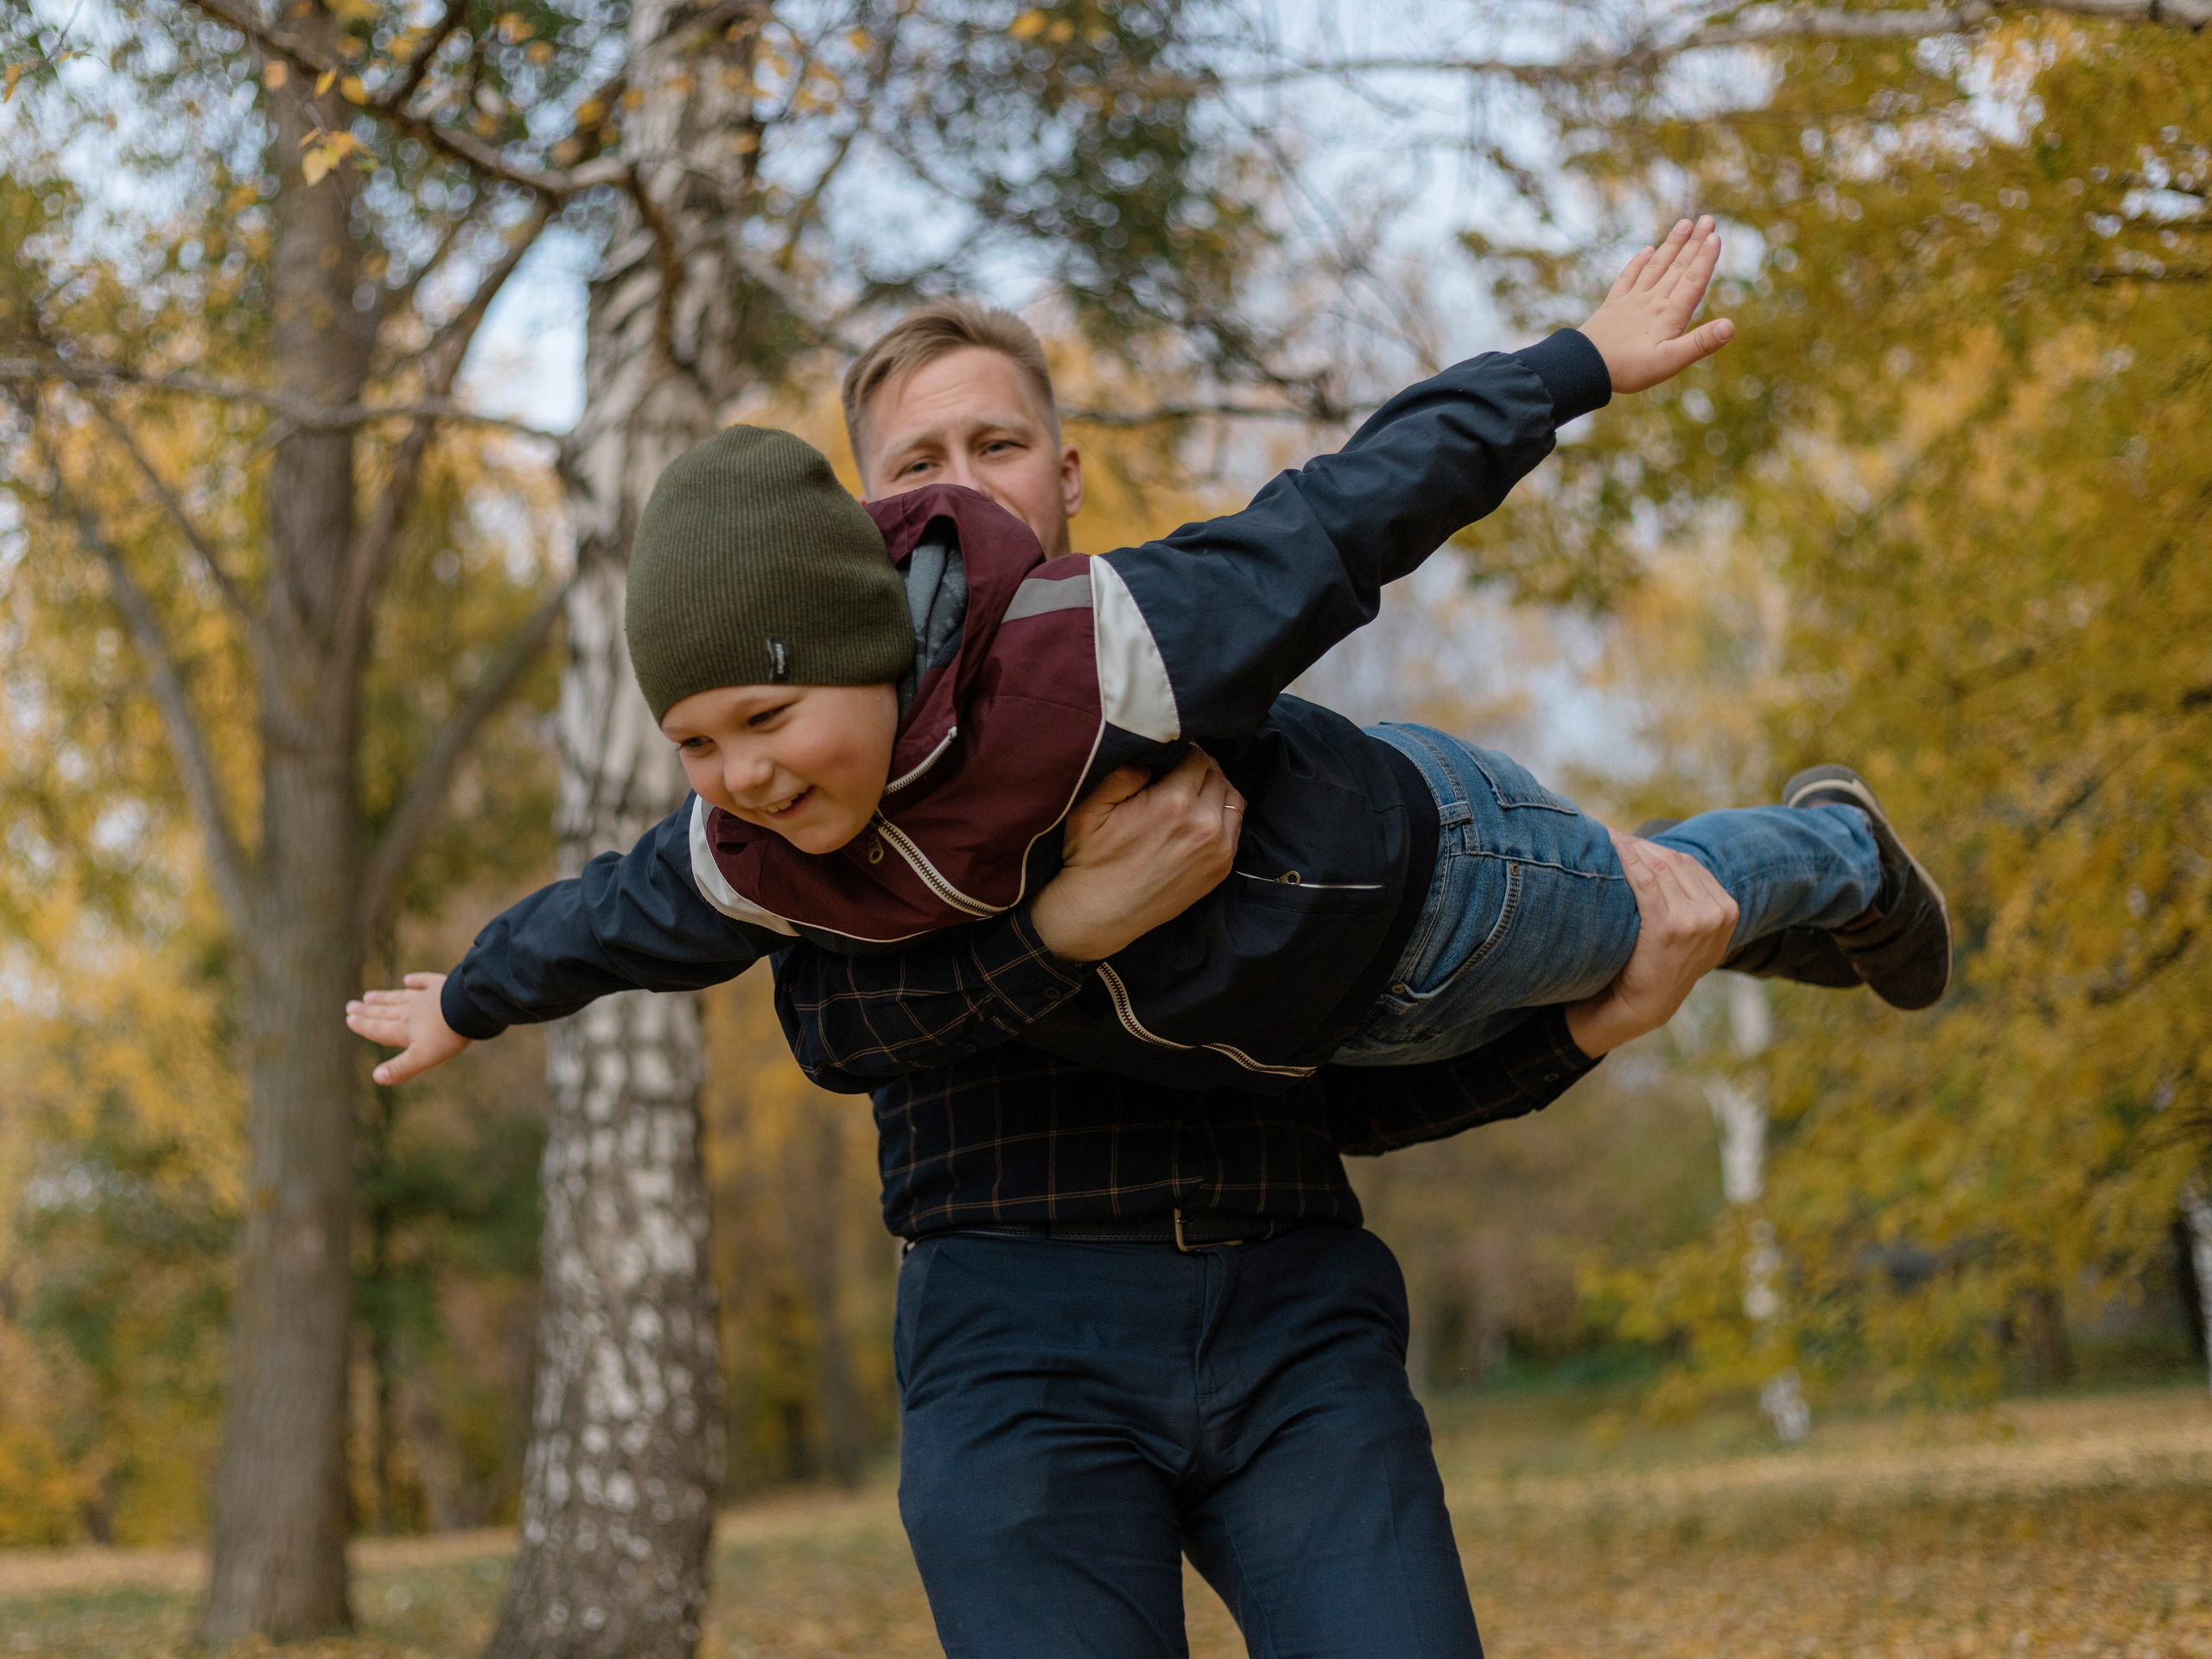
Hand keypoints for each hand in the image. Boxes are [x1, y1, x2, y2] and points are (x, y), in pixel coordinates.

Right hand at [345, 972, 471, 1084]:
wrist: (470, 1007)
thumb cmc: (447, 1035)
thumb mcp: (423, 1057)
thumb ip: (401, 1068)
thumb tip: (376, 1078)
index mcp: (405, 1029)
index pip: (379, 1029)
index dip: (364, 1025)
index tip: (349, 1019)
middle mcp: (411, 1012)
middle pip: (385, 1012)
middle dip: (368, 1011)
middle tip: (351, 1005)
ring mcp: (426, 997)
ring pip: (400, 998)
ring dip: (384, 998)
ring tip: (369, 996)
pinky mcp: (443, 986)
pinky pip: (425, 982)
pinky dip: (416, 980)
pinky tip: (408, 979)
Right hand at [1029, 748, 1244, 962]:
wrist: (1101, 914)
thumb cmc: (1091, 860)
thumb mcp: (1090, 809)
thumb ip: (1122, 773)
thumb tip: (1148, 756)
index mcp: (1174, 802)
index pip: (1197, 756)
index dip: (1183, 751)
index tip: (1171, 756)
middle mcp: (1204, 823)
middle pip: (1217, 775)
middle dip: (1200, 768)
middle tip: (1179, 773)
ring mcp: (1218, 848)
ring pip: (1232, 799)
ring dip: (1216, 789)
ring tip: (1194, 792)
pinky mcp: (1221, 868)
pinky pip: (1235, 827)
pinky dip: (1222, 816)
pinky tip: (1200, 818)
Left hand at [1565, 830, 1738, 1057]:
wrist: (1634, 1011)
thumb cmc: (1648, 967)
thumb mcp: (1682, 933)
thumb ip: (1684, 898)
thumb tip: (1654, 854)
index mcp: (1727, 912)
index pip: (1687, 863)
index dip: (1652, 848)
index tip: (1622, 839)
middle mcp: (1717, 915)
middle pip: (1673, 861)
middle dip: (1639, 846)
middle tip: (1607, 835)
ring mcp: (1697, 922)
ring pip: (1659, 867)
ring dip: (1629, 849)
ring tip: (1602, 840)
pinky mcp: (1669, 928)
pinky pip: (1645, 881)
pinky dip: (1625, 860)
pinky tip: (1608, 849)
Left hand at [1577, 216, 1736, 394]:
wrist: (1584, 366)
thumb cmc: (1630, 368)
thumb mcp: (1670, 362)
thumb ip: (1700, 343)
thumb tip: (1730, 327)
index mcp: (1670, 314)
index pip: (1693, 280)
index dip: (1705, 258)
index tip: (1715, 236)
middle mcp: (1652, 301)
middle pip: (1678, 267)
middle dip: (1694, 243)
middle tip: (1708, 220)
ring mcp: (1631, 300)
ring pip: (1656, 266)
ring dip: (1671, 245)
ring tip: (1684, 224)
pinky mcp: (1613, 305)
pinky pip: (1628, 277)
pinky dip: (1639, 262)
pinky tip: (1646, 250)